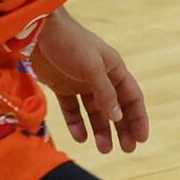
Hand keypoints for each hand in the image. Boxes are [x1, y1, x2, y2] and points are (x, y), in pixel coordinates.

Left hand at [32, 9, 148, 154]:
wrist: (39, 30)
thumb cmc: (70, 43)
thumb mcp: (92, 67)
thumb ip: (105, 92)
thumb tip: (118, 117)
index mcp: (114, 69)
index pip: (132, 97)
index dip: (138, 118)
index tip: (141, 139)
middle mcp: (100, 78)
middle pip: (116, 108)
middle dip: (122, 129)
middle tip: (126, 149)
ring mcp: (80, 83)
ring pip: (95, 112)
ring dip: (101, 130)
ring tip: (103, 148)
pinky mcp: (62, 87)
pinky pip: (73, 110)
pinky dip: (77, 123)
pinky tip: (81, 137)